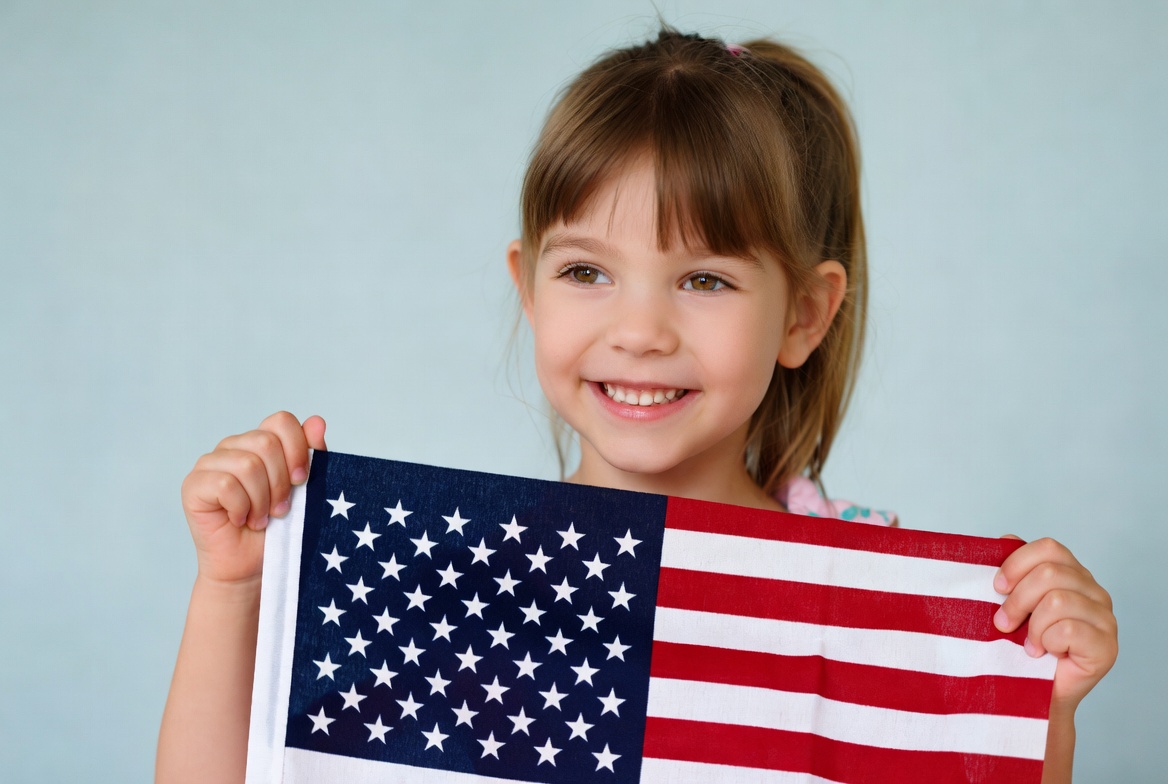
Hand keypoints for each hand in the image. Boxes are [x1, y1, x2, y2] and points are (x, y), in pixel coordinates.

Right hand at [180, 411, 326, 584]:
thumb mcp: (305, 489)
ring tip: (260, 518)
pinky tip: (241, 521)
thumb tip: (317, 420)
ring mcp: (210, 463)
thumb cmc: (279, 528)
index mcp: (260, 441)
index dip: (297, 448)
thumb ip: (312, 454)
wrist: (253, 566)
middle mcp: (233, 446)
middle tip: (279, 509)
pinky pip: (225, 485)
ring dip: (261, 500)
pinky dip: (242, 509)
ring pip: (247, 465)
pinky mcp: (193, 485)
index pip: (281, 421)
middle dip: (280, 482)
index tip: (301, 480)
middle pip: (266, 443)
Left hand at [993, 536, 1117, 711]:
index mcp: (1072, 574)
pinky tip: (1043, 653)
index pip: (1049, 548)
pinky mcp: (1107, 646)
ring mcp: (1105, 618)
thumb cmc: (1020, 645)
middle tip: (1003, 623)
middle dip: (1017, 600)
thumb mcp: (1011, 603)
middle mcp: (1094, 592)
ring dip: (1032, 626)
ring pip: (1057, 601)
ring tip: (1028, 643)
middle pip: (1049, 573)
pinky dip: (1047, 641)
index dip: (1017, 563)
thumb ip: (1013, 571)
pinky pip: (1068, 629)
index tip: (997, 587)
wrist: (1034, 692)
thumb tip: (1004, 539)